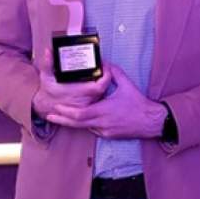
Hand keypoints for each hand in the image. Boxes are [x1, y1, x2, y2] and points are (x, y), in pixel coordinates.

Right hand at [32, 48, 110, 119]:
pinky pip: (98, 98)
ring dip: (102, 82)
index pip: (100, 86)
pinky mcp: (87, 108)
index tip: (104, 65)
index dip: (106, 76)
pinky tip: (95, 81)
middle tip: (102, 65)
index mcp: (79, 93)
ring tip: (100, 71)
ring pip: (102, 93)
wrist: (45, 106)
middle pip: (104, 88)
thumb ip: (48, 64)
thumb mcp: (46, 77)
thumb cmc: (47, 91)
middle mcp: (86, 101)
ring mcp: (87, 105)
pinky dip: (98, 89)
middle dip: (105, 76)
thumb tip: (48, 51)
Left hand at [46, 63, 166, 138]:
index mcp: (103, 110)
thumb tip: (104, 63)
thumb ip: (113, 72)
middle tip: (49, 115)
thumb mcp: (126, 84)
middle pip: (76, 124)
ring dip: (73, 122)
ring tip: (61, 116)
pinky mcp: (109, 136)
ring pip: (84, 128)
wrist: (151, 121)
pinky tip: (81, 119)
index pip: (79, 115)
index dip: (65, 112)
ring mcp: (105, 131)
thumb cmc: (138, 103)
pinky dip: (86, 124)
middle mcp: (102, 123)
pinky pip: (93, 130)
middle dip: (61, 120)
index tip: (55, 108)